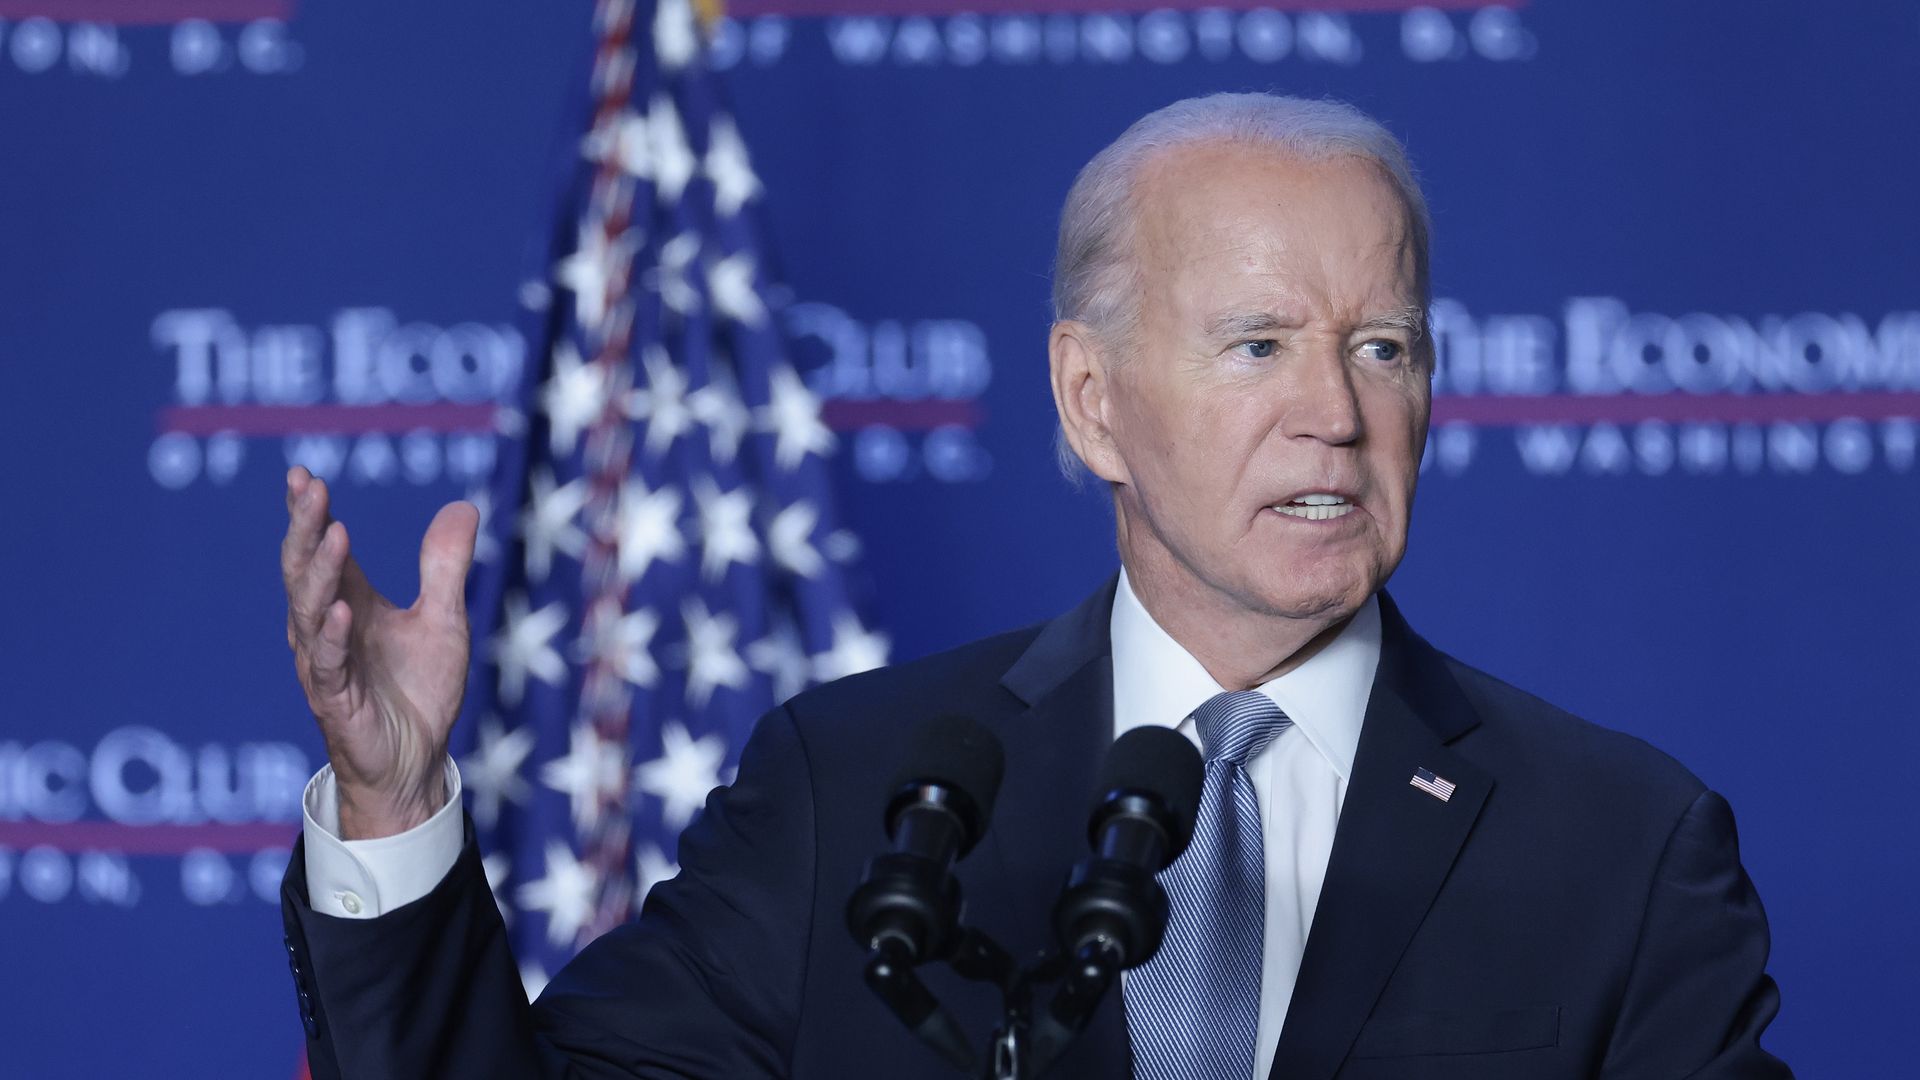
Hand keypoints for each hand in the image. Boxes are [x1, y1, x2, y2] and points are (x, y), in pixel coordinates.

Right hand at [281, 467, 478, 839]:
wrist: (415, 762)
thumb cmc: (419, 692)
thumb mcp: (443, 619)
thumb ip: (445, 566)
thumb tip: (463, 505)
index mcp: (348, 603)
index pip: (321, 549)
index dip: (310, 514)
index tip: (303, 474)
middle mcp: (327, 627)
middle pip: (305, 569)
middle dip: (305, 527)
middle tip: (308, 488)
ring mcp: (326, 663)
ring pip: (308, 611)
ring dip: (320, 572)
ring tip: (333, 532)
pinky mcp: (336, 700)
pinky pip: (329, 663)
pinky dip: (334, 635)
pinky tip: (342, 608)